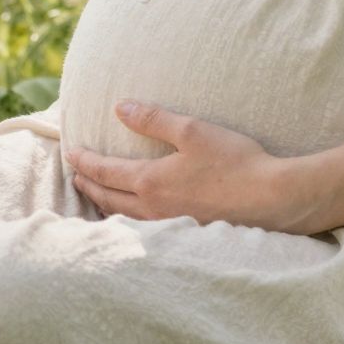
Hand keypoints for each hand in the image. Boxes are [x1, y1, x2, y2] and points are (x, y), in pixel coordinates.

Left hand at [65, 102, 308, 229]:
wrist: (272, 200)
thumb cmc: (234, 162)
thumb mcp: (191, 131)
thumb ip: (152, 119)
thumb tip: (119, 107)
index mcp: (150, 182)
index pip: (105, 172)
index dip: (84, 161)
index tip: (70, 153)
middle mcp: (152, 209)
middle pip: (107, 199)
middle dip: (87, 185)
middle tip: (76, 175)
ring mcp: (168, 226)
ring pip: (123, 217)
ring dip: (104, 204)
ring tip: (96, 195)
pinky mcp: (185, 236)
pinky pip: (142, 228)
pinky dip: (126, 219)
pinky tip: (133, 217)